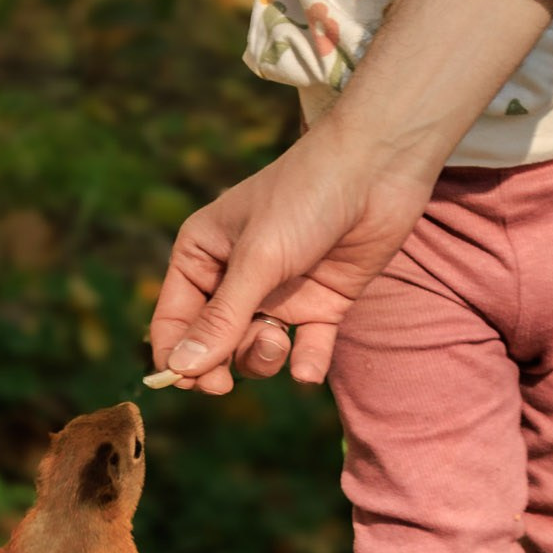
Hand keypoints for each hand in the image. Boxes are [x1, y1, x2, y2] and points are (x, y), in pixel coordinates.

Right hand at [147, 0, 552, 390]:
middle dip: (224, 360)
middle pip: (215, 344)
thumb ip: (223, 317)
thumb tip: (180, 369)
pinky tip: (308, 367)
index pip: (174, 319)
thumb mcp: (259, 258)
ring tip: (277, 338)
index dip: (177, 357)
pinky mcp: (323, 302)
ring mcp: (281, 292)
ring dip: (263, 358)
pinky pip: (307, 348)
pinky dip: (306, 363)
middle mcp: (237, 277)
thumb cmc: (306, 197)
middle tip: (228, 378)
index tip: (193, 383)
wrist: (378, 169)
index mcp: (202, 254)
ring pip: (258, 351)